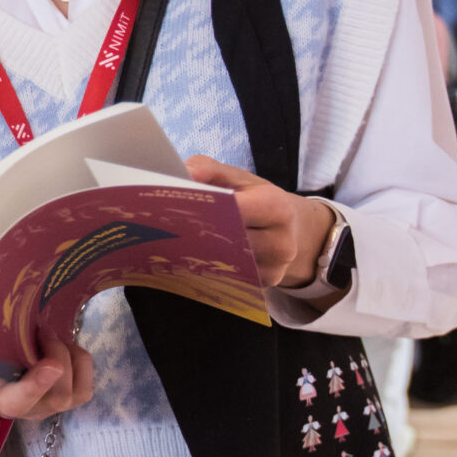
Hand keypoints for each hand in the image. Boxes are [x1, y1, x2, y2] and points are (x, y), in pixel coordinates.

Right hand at [0, 300, 94, 428]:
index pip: (16, 401)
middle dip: (59, 362)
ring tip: (50, 334)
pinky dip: (83, 365)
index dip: (36, 386)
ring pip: (73, 392)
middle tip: (42, 329)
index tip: (48, 362)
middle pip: (56, 398)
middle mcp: (18, 404)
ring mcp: (40, 404)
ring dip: (71, 361)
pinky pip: (84, 388)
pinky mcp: (56, 395)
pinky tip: (63, 344)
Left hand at [187, 156, 335, 286]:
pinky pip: (228, 276)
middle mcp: (281, 243)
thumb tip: (185, 175)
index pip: (234, 209)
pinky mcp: (263, 285)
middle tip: (164, 225)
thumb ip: (211, 171)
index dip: (204, 206)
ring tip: (173, 239)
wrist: (292, 229)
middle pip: (228, 240)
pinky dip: (209, 265)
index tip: (173, 204)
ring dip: (198, 251)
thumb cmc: (259, 199)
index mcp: (277, 208)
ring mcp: (274, 269)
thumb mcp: (241, 179)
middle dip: (196, 231)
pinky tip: (192, 254)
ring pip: (225, 261)